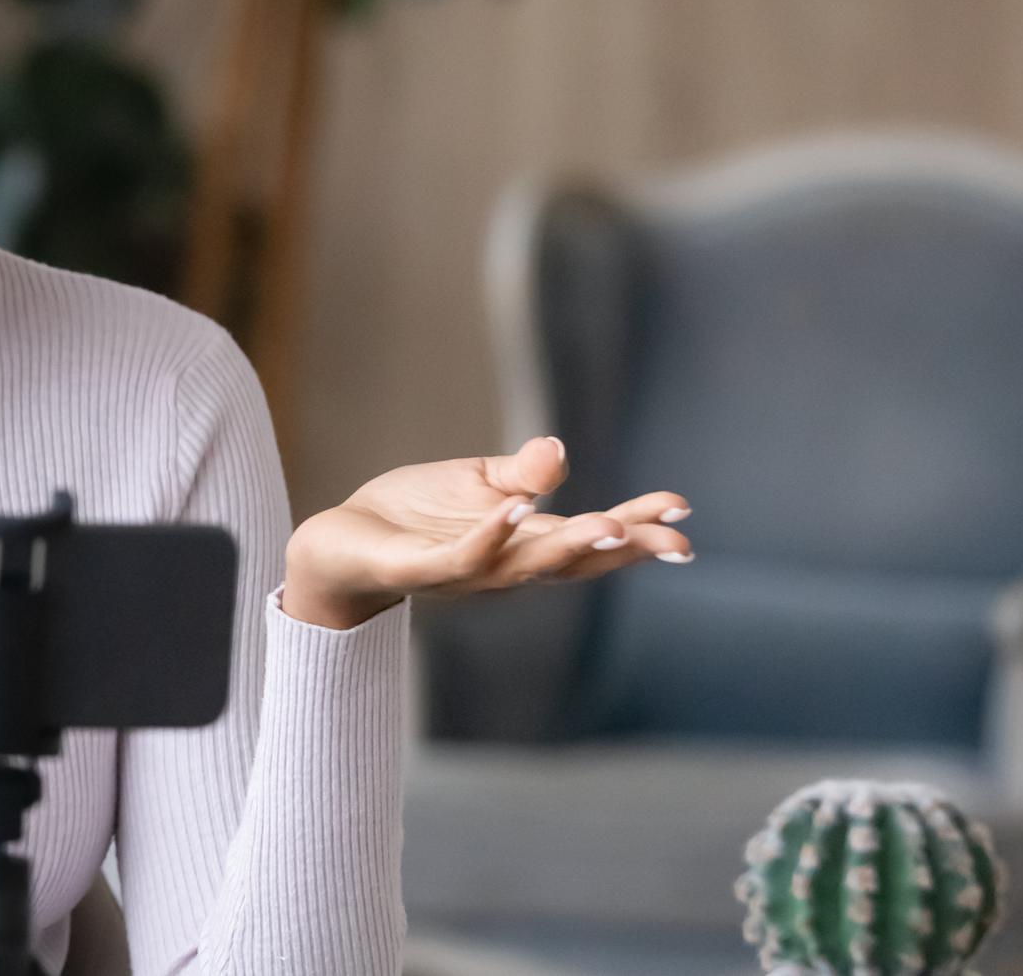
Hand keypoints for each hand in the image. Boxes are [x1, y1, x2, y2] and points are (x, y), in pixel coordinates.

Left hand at [281, 435, 693, 628]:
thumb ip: (523, 473)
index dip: (638, 525)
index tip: (682, 508)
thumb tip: (562, 451)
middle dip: (625, 549)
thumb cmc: (413, 516)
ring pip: (528, 565)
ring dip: (570, 547)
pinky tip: (516, 510)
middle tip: (676, 540)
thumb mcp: (479, 484)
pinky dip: (492, 536)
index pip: (592, 537)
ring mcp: (466, 571)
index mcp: (525, 543)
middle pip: (575, 561)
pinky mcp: (422, 568)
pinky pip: (463, 556)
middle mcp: (505, 566)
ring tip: (613, 526)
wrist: (340, 542)